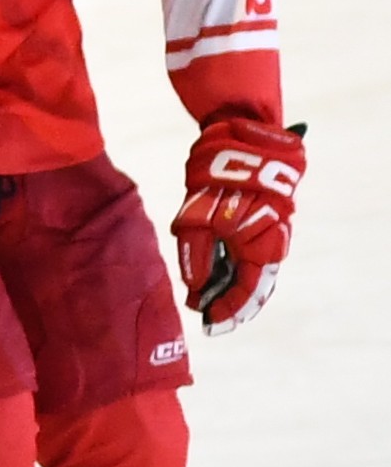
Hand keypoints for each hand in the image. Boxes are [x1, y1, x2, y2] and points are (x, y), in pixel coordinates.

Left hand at [175, 115, 301, 334]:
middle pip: (251, 283)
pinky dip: (229, 266)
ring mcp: (266, 231)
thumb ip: (196, 255)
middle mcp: (270, 242)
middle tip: (205, 315)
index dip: (229, 311)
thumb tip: (196, 287)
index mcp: (263, 246)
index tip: (209, 325)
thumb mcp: (197, 219)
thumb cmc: (218, 180)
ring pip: (247, 268)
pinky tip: (211, 276)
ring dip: (227, 285)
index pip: (249, 290)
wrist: (241, 141)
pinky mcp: (257, 220)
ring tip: (204, 299)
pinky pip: (244, 252)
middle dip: (228, 301)